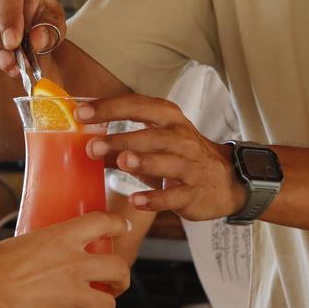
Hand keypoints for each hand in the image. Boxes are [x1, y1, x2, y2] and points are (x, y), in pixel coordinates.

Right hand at [0, 211, 129, 307]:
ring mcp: (74, 294)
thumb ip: (18, 248)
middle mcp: (75, 264)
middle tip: (115, 283)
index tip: (120, 229)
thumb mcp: (4, 246)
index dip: (116, 225)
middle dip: (122, 278)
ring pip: (108, 304)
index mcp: (61, 238)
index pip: (102, 223)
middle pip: (119, 268)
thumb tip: (8, 252)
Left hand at [80, 95, 244, 221]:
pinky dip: (155, 199)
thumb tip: (85, 145)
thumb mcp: (155, 144)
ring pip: (166, 162)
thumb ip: (122, 146)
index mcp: (169, 119)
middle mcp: (181, 138)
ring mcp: (190, 165)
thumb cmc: (182, 157)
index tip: (82, 112)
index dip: (110, 107)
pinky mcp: (194, 192)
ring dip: (143, 162)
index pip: (138, 106)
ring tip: (122, 162)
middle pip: (151, 135)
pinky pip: (174, 196)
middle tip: (92, 145)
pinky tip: (136, 200)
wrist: (226, 181)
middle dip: (121, 140)